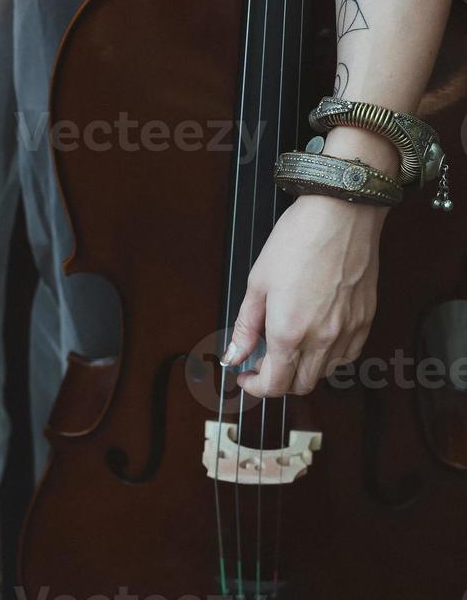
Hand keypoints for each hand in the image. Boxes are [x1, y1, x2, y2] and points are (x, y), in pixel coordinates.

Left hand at [221, 195, 386, 397]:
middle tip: (265, 362)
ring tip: (292, 346)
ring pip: (325, 374)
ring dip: (304, 369)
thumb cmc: (298, 240)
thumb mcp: (258, 283)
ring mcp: (347, 332)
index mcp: (288, 332)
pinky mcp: (365, 320)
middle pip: (300, 385)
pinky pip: (347, 355)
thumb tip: (234, 354)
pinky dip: (330, 357)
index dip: (256, 386)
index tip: (246, 376)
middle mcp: (321, 339)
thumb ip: (245, 327)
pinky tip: (318, 338)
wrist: (341, 213)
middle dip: (278, 380)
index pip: (274, 385)